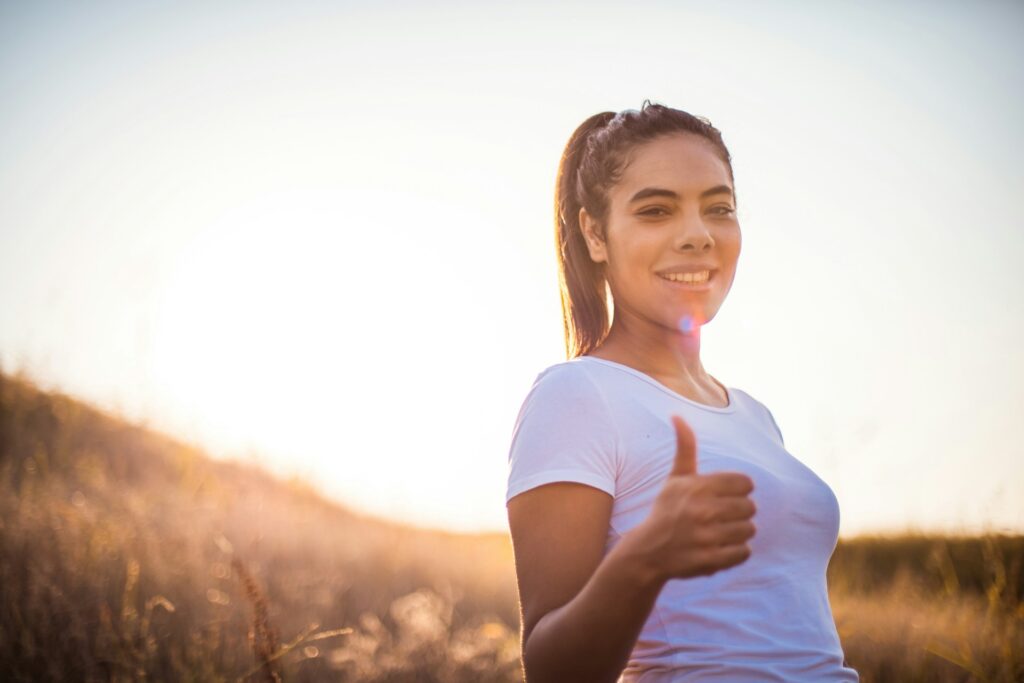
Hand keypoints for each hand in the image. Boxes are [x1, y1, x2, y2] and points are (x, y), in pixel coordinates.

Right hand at [633, 415, 756, 581]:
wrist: (648, 551)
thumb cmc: (667, 510)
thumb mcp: (675, 478)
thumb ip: (684, 447)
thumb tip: (677, 415)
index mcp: (698, 487)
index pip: (746, 483)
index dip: (739, 490)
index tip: (726, 496)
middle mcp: (702, 510)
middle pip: (751, 507)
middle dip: (740, 513)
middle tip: (722, 517)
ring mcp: (707, 537)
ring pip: (750, 530)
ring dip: (739, 533)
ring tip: (721, 533)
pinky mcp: (711, 561)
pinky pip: (745, 553)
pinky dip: (737, 552)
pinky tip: (720, 548)